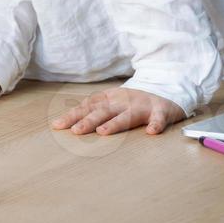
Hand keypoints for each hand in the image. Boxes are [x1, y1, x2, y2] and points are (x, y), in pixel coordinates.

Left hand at [51, 86, 185, 135]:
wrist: (165, 90)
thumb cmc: (132, 102)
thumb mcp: (111, 102)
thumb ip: (93, 110)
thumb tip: (68, 123)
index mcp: (109, 99)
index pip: (87, 107)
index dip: (73, 115)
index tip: (58, 125)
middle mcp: (122, 101)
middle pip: (103, 111)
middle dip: (88, 120)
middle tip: (75, 130)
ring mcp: (142, 105)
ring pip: (127, 115)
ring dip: (115, 123)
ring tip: (103, 131)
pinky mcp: (161, 110)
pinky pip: (159, 118)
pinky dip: (156, 124)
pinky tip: (151, 132)